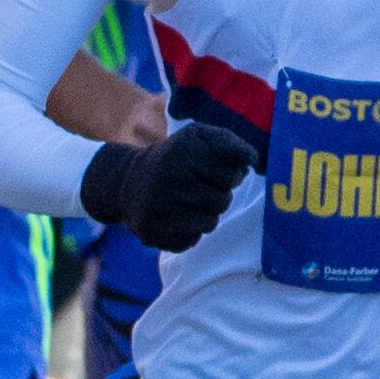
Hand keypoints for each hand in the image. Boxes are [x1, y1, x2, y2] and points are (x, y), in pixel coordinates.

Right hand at [80, 121, 255, 250]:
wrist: (126, 181)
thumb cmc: (176, 157)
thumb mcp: (199, 137)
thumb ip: (229, 143)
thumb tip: (252, 159)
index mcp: (181, 152)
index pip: (231, 174)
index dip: (231, 175)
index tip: (217, 171)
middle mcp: (166, 179)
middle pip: (222, 201)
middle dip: (219, 195)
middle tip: (201, 187)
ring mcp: (156, 208)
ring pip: (209, 223)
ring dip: (207, 214)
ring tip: (190, 202)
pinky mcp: (150, 232)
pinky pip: (190, 241)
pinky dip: (189, 231)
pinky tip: (175, 216)